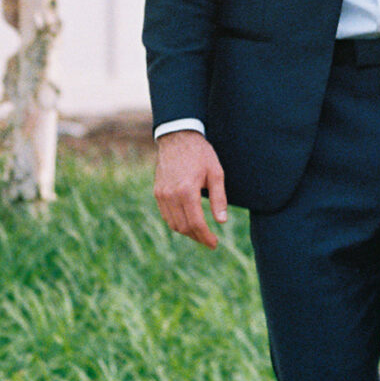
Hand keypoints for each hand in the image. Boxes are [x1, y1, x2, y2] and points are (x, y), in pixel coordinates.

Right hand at [154, 129, 229, 249]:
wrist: (178, 137)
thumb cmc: (200, 154)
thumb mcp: (215, 173)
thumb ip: (219, 198)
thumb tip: (222, 221)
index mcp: (187, 191)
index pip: (196, 223)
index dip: (206, 237)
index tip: (214, 244)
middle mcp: (171, 195)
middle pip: (184, 227)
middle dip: (198, 237)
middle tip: (210, 241)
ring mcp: (161, 194)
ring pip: (173, 224)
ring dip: (187, 232)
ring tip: (200, 233)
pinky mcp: (157, 192)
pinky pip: (166, 215)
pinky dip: (177, 223)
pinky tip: (188, 222)